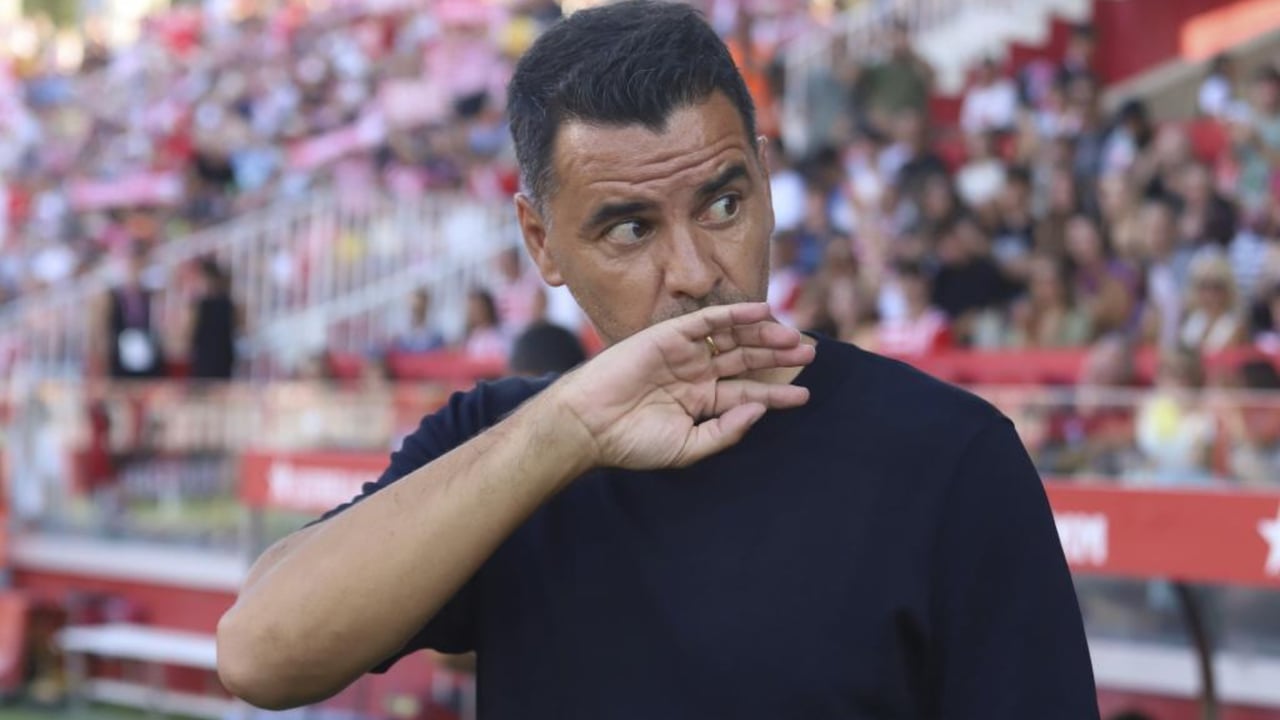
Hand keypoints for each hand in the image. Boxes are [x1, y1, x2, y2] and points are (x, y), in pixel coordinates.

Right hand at [546, 303, 813, 469]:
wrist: (589, 424)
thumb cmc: (632, 442)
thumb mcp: (687, 446)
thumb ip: (725, 431)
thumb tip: (759, 410)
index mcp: (700, 401)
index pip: (747, 392)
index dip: (776, 394)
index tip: (804, 395)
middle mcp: (695, 374)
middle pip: (745, 360)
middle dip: (778, 357)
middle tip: (811, 354)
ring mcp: (683, 353)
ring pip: (732, 338)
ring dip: (764, 335)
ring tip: (795, 338)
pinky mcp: (669, 335)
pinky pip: (707, 320)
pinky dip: (735, 313)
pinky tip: (763, 312)